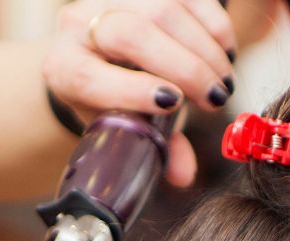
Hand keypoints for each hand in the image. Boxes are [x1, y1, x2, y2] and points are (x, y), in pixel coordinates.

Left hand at [43, 0, 239, 187]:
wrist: (97, 54)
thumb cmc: (111, 97)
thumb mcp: (125, 126)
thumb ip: (155, 151)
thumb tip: (184, 175)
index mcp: (64, 69)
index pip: (89, 76)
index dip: (133, 89)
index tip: (174, 103)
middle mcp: (79, 26)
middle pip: (131, 33)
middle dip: (183, 67)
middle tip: (216, 97)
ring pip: (164, 10)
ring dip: (205, 50)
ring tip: (223, 82)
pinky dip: (214, 26)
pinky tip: (224, 53)